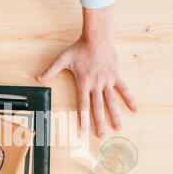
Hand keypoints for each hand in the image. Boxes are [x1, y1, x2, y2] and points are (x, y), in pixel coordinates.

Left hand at [36, 6, 136, 138]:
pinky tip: (135, 109)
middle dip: (99, 123)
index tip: (84, 131)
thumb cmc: (79, 48)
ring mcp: (107, 81)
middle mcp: (96, 85)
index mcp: (83, 83)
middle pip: (98, 108)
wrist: (97, 37)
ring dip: (115, 115)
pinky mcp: (115, 75)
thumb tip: (37, 78)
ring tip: (118, 128)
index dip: (83, 119)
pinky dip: (129, 99)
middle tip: (101, 136)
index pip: (82, 105)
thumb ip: (50, 70)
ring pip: (111, 102)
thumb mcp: (63, 59)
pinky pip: (124, 89)